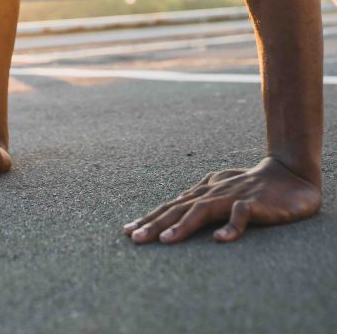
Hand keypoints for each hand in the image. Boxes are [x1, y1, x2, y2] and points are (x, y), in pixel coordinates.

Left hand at [123, 156, 321, 243]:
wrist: (288, 175)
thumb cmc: (251, 186)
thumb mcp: (221, 193)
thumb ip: (200, 202)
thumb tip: (176, 211)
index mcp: (202, 192)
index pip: (170, 206)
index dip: (149, 218)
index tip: (128, 231)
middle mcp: (211, 192)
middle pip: (177, 208)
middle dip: (154, 223)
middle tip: (134, 238)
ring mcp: (231, 195)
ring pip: (201, 210)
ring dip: (182, 225)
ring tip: (165, 240)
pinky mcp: (253, 202)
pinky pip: (240, 214)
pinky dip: (230, 226)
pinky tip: (220, 240)